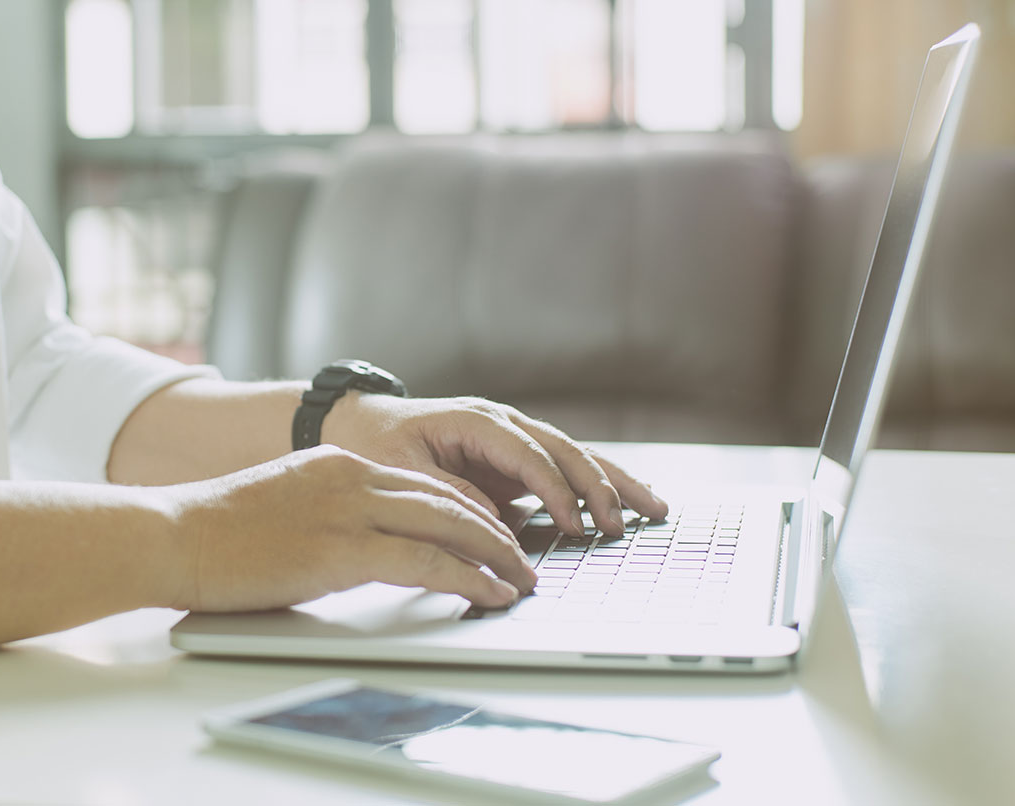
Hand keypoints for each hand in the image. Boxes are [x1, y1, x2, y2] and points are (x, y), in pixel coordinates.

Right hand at [164, 445, 537, 611]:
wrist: (171, 535)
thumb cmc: (214, 534)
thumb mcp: (284, 505)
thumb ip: (330, 515)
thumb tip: (368, 548)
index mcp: (337, 462)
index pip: (423, 483)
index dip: (467, 510)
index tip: (493, 536)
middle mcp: (351, 476)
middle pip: (449, 498)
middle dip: (497, 533)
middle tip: (524, 560)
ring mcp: (348, 509)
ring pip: (450, 524)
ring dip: (497, 556)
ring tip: (522, 581)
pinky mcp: (342, 549)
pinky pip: (427, 561)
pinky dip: (469, 578)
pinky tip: (490, 594)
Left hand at [321, 394, 668, 537]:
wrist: (359, 425)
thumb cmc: (374, 444)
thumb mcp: (399, 470)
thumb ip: (447, 492)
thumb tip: (491, 520)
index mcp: (474, 421)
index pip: (527, 453)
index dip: (554, 488)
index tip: (574, 522)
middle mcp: (501, 424)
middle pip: (564, 450)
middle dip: (599, 486)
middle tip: (622, 523)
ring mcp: (512, 439)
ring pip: (575, 457)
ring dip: (614, 483)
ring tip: (655, 508)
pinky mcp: (514, 460)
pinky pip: (563, 472)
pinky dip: (597, 487)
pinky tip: (628, 504)